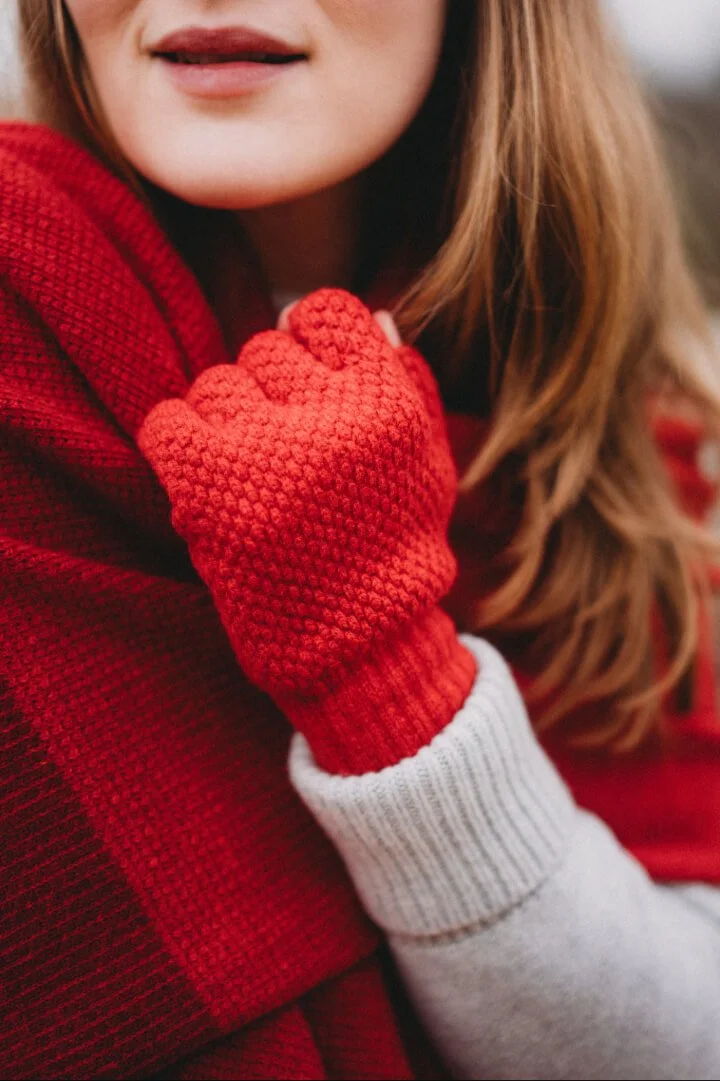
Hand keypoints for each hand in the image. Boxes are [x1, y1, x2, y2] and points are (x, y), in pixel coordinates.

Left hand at [139, 288, 474, 771]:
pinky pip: (167, 420)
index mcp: (388, 404)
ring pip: (214, 385)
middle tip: (279, 454)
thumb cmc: (394, 553)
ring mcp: (271, 449)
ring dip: (222, 426)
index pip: (327, 312)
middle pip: (263, 349)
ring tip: (246, 478)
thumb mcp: (429, 465)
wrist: (362, 648)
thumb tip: (377, 314)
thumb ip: (410, 387)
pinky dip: (176, 445)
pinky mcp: (213, 484)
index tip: (306, 388)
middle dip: (265, 395)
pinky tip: (201, 480)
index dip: (308, 345)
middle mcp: (333, 416)